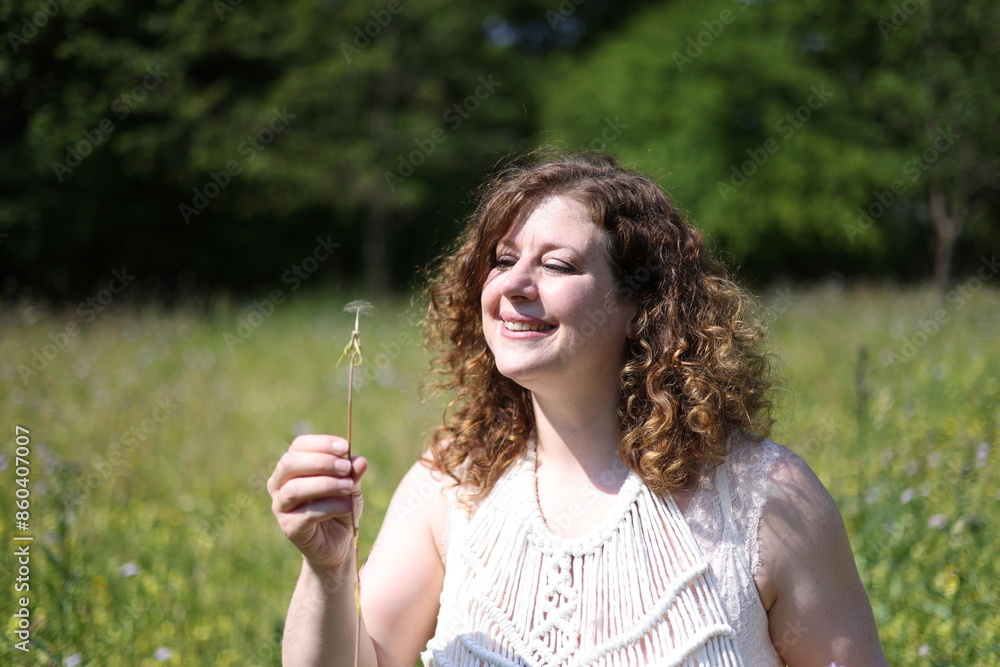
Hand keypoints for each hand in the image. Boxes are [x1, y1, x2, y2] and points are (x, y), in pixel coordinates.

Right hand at [267, 435, 367, 571]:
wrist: (338, 543)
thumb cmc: (340, 507)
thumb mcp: (350, 486)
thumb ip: (352, 473)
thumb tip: (359, 461)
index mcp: (293, 467)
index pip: (299, 446)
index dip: (321, 443)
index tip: (345, 446)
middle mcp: (279, 484)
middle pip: (290, 463)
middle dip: (321, 462)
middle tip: (345, 467)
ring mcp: (281, 506)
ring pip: (294, 489)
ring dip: (325, 484)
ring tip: (348, 486)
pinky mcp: (289, 527)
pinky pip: (306, 514)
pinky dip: (330, 507)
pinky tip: (347, 507)